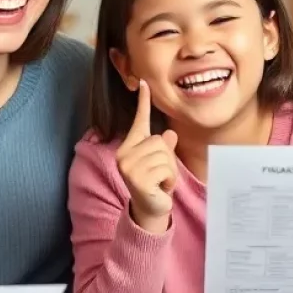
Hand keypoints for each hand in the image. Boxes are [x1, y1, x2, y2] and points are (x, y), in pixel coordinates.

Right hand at [116, 80, 177, 233]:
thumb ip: (163, 147)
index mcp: (129, 147)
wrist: (151, 210)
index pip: (139, 121)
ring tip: (160, 182)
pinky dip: (169, 180)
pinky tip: (160, 188)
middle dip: (167, 159)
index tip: (144, 83)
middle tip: (160, 175)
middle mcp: (124, 154)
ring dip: (169, 171)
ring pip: (164, 155)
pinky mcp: (137, 179)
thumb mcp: (162, 162)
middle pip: (159, 141)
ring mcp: (128, 167)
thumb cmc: (156, 184)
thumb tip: (168, 134)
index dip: (143, 102)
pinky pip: (165, 169)